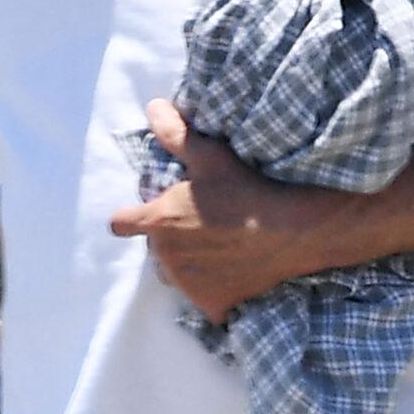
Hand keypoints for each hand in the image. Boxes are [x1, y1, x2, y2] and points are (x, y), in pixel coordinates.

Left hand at [110, 100, 311, 323]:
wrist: (291, 232)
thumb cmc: (246, 189)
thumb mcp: (210, 156)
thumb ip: (175, 134)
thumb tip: (152, 107)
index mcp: (158, 222)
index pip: (122, 224)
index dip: (130, 218)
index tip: (142, 216)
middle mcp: (165, 258)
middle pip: (156, 250)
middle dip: (171, 240)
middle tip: (202, 225)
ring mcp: (188, 285)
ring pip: (177, 275)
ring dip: (188, 266)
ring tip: (218, 249)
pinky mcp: (211, 306)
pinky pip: (204, 299)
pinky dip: (215, 290)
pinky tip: (235, 272)